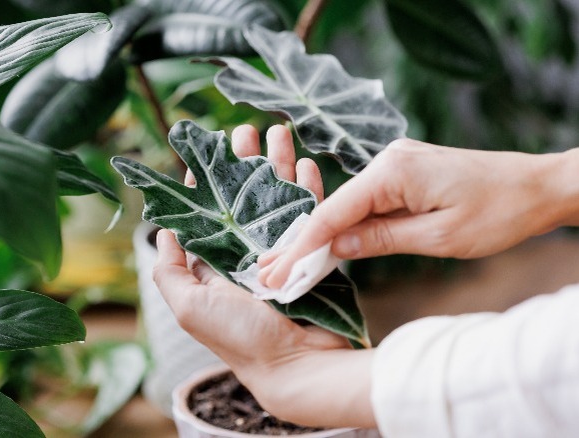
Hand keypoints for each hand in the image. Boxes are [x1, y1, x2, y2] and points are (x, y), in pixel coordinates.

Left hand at [153, 125, 374, 427]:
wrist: (295, 365)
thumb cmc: (239, 337)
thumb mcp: (189, 306)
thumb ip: (169, 271)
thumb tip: (162, 231)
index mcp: (218, 261)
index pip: (210, 211)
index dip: (207, 180)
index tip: (205, 148)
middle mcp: (249, 252)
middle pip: (246, 195)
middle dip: (245, 160)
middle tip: (244, 129)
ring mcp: (284, 251)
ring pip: (280, 196)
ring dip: (280, 163)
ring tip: (278, 130)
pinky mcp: (314, 254)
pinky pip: (313, 213)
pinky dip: (311, 187)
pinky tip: (308, 163)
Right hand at [259, 138, 576, 288]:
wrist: (540, 186)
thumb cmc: (499, 212)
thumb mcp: (438, 237)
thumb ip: (381, 239)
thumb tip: (335, 247)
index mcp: (393, 171)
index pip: (333, 212)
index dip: (302, 244)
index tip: (277, 271)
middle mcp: (387, 159)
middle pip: (335, 206)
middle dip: (304, 241)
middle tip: (270, 271)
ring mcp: (396, 163)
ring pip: (349, 204)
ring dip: (325, 234)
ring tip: (292, 262)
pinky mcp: (405, 173)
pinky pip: (368, 201)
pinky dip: (350, 224)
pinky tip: (331, 245)